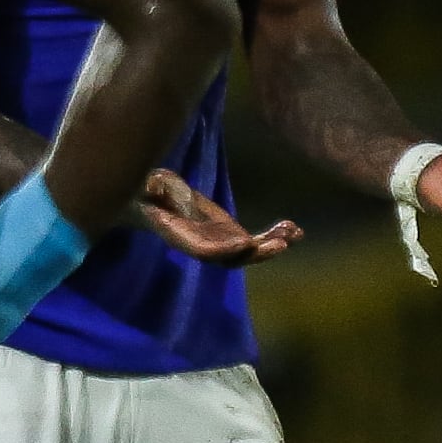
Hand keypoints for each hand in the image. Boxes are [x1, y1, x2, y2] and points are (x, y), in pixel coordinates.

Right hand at [137, 169, 300, 263]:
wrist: (154, 201)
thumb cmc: (146, 191)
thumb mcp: (146, 184)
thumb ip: (150, 187)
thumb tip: (153, 185)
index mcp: (181, 236)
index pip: (203, 250)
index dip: (224, 249)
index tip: (246, 242)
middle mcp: (204, 245)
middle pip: (232, 258)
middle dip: (257, 253)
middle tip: (280, 244)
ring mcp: (220, 242)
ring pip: (250, 252)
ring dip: (273, 245)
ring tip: (294, 233)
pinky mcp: (232, 234)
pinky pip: (256, 241)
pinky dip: (275, 236)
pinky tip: (295, 229)